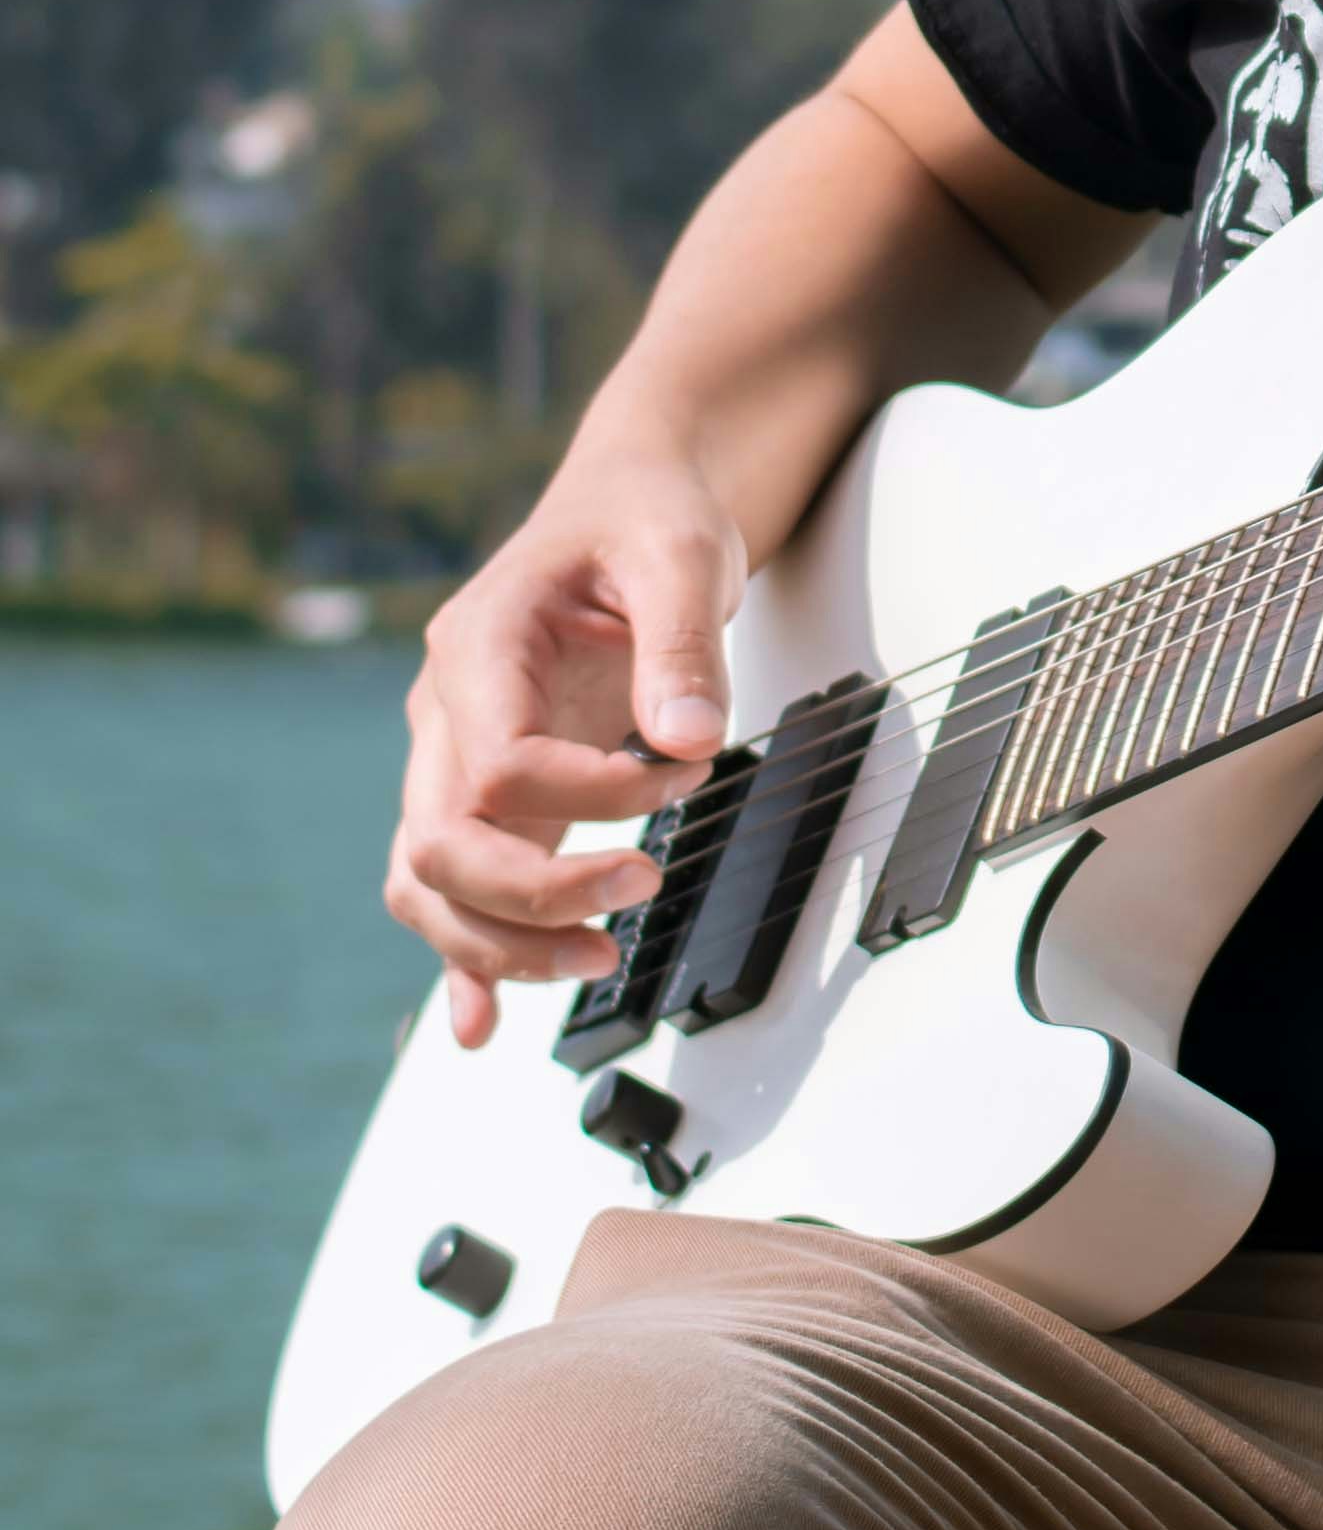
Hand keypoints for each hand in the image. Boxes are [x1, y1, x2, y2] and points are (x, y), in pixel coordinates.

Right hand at [385, 455, 745, 1047]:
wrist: (625, 506)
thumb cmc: (645, 521)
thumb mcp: (681, 551)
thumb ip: (682, 643)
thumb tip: (687, 738)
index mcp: (479, 646)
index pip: (498, 766)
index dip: (590, 798)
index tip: (678, 777)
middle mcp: (445, 711)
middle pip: (441, 842)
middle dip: (535, 894)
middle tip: (641, 892)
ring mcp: (455, 757)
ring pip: (428, 879)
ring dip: (501, 941)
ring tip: (599, 959)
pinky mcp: (489, 794)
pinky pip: (446, 885)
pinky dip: (464, 956)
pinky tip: (480, 1023)